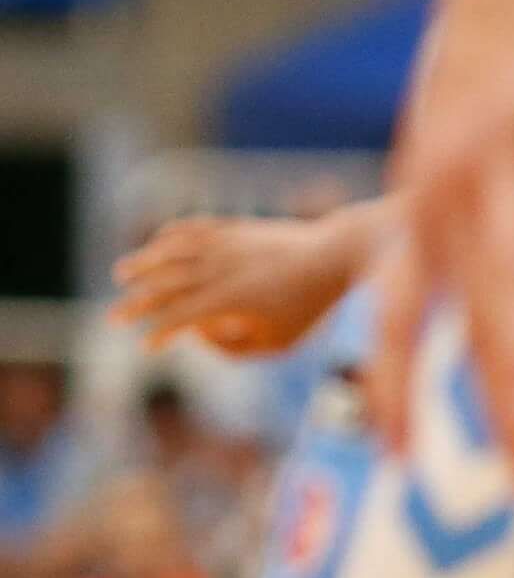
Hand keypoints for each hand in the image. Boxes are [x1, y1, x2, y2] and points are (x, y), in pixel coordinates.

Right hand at [112, 210, 374, 357]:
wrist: (337, 254)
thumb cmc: (312, 305)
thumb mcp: (282, 343)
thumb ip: (238, 350)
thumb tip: (201, 335)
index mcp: (231, 299)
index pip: (179, 318)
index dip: (158, 333)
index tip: (148, 346)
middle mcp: (222, 268)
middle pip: (165, 285)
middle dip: (135, 303)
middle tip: (113, 318)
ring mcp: (226, 243)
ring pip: (172, 250)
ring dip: (143, 262)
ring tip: (121, 274)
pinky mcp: (235, 227)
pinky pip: (193, 228)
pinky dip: (171, 235)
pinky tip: (157, 242)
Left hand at [366, 0, 513, 481]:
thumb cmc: (506, 17)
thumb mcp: (465, 109)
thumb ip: (473, 181)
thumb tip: (484, 246)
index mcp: (428, 179)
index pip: (396, 304)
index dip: (395, 382)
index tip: (402, 459)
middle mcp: (454, 177)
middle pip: (468, 316)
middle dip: (490, 406)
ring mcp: (513, 148)